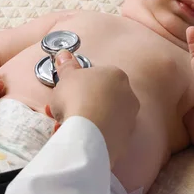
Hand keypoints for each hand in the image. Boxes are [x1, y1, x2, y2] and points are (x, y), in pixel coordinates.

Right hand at [45, 50, 139, 166]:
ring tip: (66, 127)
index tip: (67, 93)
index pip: (97, 77)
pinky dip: (92, 136)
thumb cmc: (77, 99)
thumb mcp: (66, 78)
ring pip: (103, 117)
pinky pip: (105, 134)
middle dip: (82, 104)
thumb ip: (67, 66)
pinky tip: (78, 138)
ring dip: (86, 121)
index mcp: (116, 75)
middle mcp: (128, 95)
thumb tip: (64, 54)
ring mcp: (129, 118)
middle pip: (101, 98)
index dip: (79, 85)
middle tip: (64, 110)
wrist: (88, 134)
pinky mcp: (125, 138)